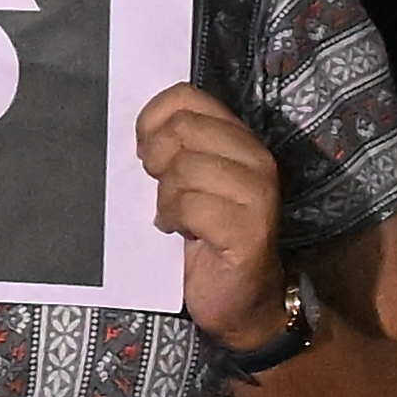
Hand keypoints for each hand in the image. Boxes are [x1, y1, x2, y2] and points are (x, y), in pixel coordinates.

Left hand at [137, 81, 287, 335]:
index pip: (186, 96)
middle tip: (163, 190)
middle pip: (182, 129)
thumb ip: (174, 147)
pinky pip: (190, 205)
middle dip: (158, 160)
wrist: (240, 300)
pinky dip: (174, 220)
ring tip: (176, 218)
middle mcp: (256, 158)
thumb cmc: (205, 235)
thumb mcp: (187, 180)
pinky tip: (181, 234)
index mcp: (239, 138)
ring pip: (184, 169)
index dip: (153, 121)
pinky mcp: (249, 228)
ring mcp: (258, 193)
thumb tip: (138, 131)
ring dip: (167, 199)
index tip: (146, 153)